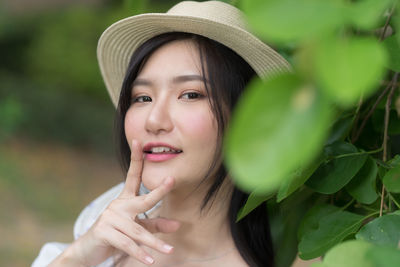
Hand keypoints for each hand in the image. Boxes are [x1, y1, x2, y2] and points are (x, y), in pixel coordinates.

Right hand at [50, 140, 179, 265]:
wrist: (87, 250)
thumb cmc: (115, 235)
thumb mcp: (137, 227)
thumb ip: (156, 225)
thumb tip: (178, 225)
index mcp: (125, 199)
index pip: (132, 175)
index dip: (136, 158)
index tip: (138, 140)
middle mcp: (118, 205)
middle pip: (143, 200)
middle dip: (158, 191)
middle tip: (171, 181)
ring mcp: (110, 218)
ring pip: (138, 230)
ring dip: (154, 243)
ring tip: (170, 251)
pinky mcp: (104, 232)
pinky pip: (126, 244)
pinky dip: (139, 254)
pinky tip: (150, 260)